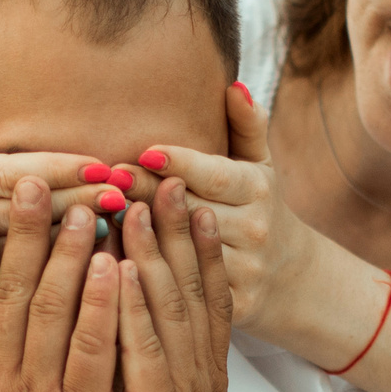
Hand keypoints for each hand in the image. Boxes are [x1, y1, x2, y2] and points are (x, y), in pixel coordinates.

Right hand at [0, 48, 128, 332]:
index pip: (2, 173)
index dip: (56, 170)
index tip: (105, 165)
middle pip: (18, 218)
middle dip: (78, 206)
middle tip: (133, 197)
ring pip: (12, 262)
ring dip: (67, 250)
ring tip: (123, 234)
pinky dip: (37, 286)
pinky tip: (82, 277)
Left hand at [112, 179, 235, 391]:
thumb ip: (132, 375)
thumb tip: (105, 337)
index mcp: (188, 371)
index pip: (193, 291)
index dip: (185, 239)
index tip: (175, 191)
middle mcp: (193, 371)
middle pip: (187, 283)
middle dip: (173, 226)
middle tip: (163, 172)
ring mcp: (182, 390)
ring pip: (167, 305)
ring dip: (151, 249)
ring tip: (135, 199)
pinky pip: (147, 350)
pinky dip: (134, 306)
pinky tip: (121, 269)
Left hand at [122, 81, 309, 333]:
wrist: (291, 278)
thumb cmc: (258, 207)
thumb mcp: (261, 164)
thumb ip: (246, 124)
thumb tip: (232, 84)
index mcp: (258, 189)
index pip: (212, 174)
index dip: (177, 164)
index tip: (143, 153)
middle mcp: (254, 230)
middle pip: (190, 211)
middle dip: (146, 197)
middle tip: (105, 184)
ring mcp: (243, 270)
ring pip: (182, 254)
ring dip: (140, 238)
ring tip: (99, 220)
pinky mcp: (230, 307)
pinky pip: (182, 291)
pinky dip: (147, 280)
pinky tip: (113, 266)